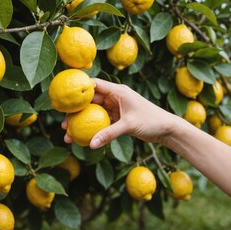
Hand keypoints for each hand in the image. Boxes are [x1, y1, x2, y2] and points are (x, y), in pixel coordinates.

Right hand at [62, 78, 177, 148]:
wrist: (167, 129)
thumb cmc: (151, 121)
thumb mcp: (129, 125)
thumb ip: (109, 134)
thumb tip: (91, 144)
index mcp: (118, 91)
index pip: (94, 86)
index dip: (79, 90)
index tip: (64, 98)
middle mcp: (115, 98)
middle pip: (91, 102)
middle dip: (76, 112)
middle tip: (63, 123)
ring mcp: (117, 108)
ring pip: (94, 113)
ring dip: (82, 122)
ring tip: (68, 133)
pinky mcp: (119, 118)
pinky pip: (102, 122)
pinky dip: (93, 129)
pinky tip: (83, 138)